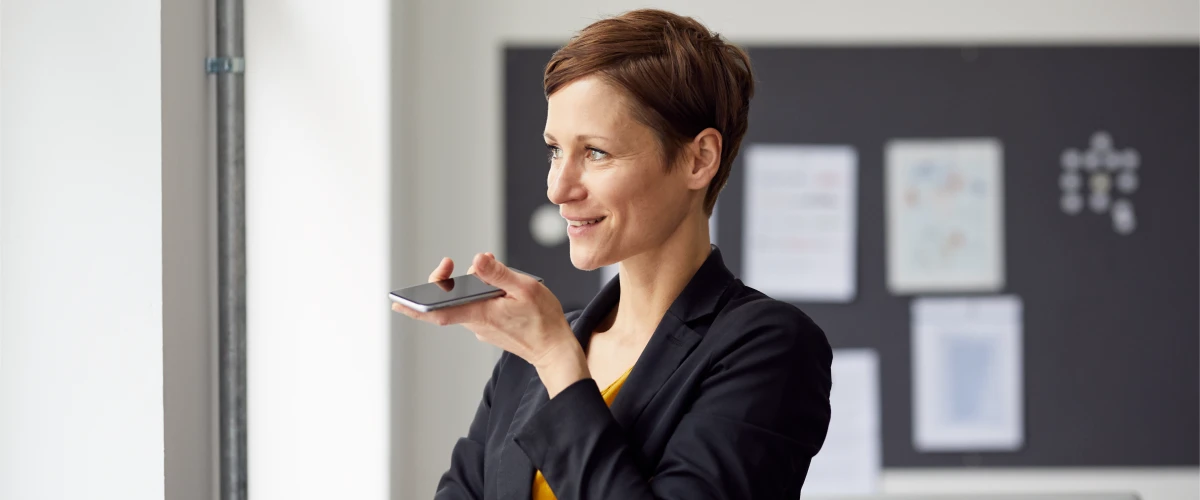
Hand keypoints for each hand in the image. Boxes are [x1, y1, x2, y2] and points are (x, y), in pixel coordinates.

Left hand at [392, 253, 584, 376]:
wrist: (555, 350)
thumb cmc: (544, 320)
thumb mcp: (525, 288)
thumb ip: (498, 273)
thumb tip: (477, 259)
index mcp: (480, 313)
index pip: (438, 312)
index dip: (414, 307)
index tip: (397, 300)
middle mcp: (476, 323)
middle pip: (449, 302)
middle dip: (445, 281)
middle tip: (448, 264)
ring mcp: (482, 328)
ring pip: (464, 304)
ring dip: (468, 286)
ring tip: (487, 268)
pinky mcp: (490, 329)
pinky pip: (476, 309)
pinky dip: (479, 295)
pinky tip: (496, 286)